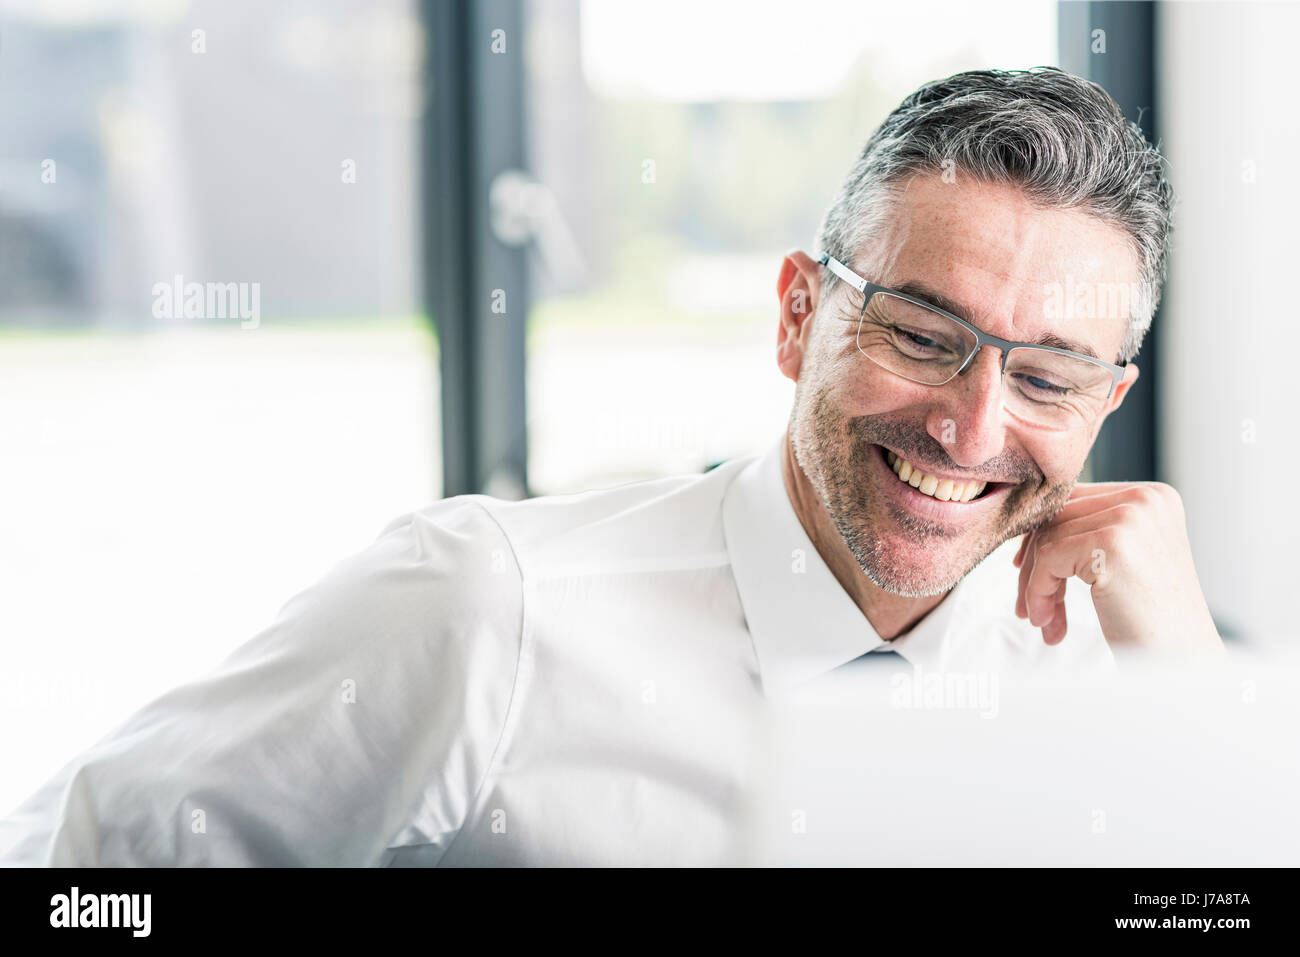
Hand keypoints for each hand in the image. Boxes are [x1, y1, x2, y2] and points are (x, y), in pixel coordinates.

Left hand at [1011, 481, 1224, 653]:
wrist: (1184, 664)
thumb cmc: (1151, 621)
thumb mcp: (1125, 561)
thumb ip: (1088, 533)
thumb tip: (1027, 525)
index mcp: (1153, 496)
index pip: (1073, 499)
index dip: (1042, 536)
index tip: (1025, 569)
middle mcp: (1146, 499)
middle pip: (1057, 515)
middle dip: (1034, 564)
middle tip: (1027, 606)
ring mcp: (1131, 518)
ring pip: (1047, 538)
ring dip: (1034, 585)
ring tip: (1045, 621)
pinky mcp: (1112, 544)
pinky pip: (1048, 559)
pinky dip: (1038, 592)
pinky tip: (1049, 623)